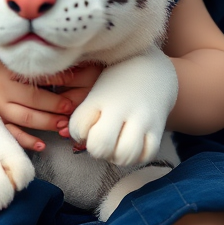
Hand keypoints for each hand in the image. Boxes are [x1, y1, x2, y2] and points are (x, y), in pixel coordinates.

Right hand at [0, 59, 102, 151]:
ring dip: (47, 121)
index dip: (61, 78)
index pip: (39, 74)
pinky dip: (27, 140)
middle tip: (71, 106)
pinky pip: (12, 134)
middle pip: (33, 98)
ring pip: (26, 117)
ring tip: (63, 123)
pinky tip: (42, 145)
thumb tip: (66, 60)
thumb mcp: (12, 58)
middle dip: (56, 103)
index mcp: (10, 69)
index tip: (78, 79)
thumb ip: (33, 61)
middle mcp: (4, 89)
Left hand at [69, 51, 177, 165]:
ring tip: (117, 146)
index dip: (78, 133)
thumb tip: (65, 131)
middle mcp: (120, 108)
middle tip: (101, 141)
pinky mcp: (158, 127)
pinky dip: (137, 157)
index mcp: (100, 96)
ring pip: (125, 154)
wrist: (153, 67)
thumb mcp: (97, 86)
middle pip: (101, 145)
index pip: (78, 127)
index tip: (86, 127)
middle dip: (97, 150)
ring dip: (117, 157)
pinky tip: (133, 146)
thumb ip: (83, 108)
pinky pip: (147, 155)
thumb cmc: (116, 79)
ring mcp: (141, 118)